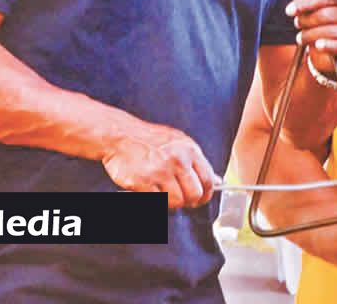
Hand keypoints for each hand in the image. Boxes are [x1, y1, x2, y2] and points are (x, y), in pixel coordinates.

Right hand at [102, 124, 216, 208]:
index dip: (206, 194)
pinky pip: (158, 201)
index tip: (200, 198)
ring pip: (177, 201)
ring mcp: (160, 171)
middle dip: (189, 201)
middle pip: (194, 194)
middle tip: (182, 200)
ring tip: (164, 193)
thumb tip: (217, 180)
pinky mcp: (144, 182)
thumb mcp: (178, 142)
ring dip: (172, 202)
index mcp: (189, 149)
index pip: (207, 180)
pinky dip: (156, 200)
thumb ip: (196, 161)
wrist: (119, 135)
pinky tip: (151, 190)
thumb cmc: (149, 139)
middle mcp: (177, 160)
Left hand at [286, 0, 336, 76]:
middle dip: (307, 20)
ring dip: (312, 35)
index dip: (305, 3)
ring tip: (301, 37)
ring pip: (333, 31)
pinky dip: (329, 46)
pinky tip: (317, 46)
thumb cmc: (326, 19)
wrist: (335, 47)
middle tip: (296, 24)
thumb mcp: (319, 0)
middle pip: (328, 15)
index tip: (288, 10)